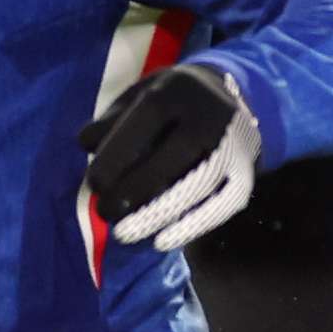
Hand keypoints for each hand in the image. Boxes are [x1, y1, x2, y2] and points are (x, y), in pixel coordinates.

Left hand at [77, 63, 262, 251]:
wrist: (236, 99)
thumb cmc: (171, 103)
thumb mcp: (139, 95)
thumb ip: (111, 119)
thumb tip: (85, 144)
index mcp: (176, 90)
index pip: (144, 124)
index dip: (117, 156)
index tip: (94, 184)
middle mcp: (209, 115)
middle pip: (170, 158)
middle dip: (132, 191)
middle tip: (106, 212)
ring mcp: (232, 145)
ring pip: (195, 185)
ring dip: (156, 214)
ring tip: (124, 233)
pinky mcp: (246, 174)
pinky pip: (221, 205)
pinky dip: (192, 226)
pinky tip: (162, 241)